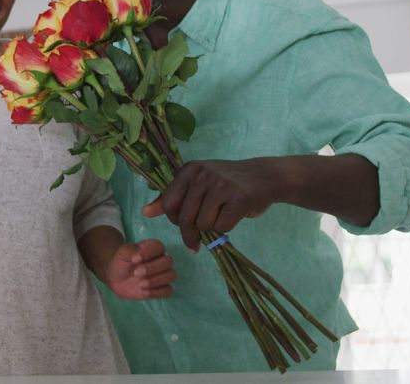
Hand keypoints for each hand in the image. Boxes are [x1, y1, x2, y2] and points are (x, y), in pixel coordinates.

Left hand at [105, 239, 174, 299]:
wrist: (115, 278)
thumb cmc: (121, 262)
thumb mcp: (122, 253)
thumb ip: (131, 251)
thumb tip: (139, 257)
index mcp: (153, 248)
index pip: (159, 247)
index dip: (148, 253)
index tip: (134, 259)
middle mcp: (161, 260)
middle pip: (168, 261)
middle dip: (152, 268)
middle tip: (136, 273)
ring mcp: (163, 274)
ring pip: (171, 276)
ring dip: (156, 281)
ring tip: (140, 284)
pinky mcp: (161, 288)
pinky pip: (168, 291)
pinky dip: (157, 292)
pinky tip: (144, 292)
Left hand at [142, 159, 275, 251]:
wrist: (264, 176)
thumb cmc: (227, 183)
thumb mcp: (196, 184)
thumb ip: (172, 197)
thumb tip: (145, 212)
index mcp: (189, 169)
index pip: (168, 205)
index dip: (175, 221)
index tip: (185, 225)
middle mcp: (203, 174)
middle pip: (185, 218)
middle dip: (191, 234)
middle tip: (198, 240)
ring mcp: (221, 185)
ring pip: (203, 224)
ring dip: (211, 229)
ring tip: (221, 216)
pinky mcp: (239, 198)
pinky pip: (222, 226)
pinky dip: (226, 228)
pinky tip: (233, 216)